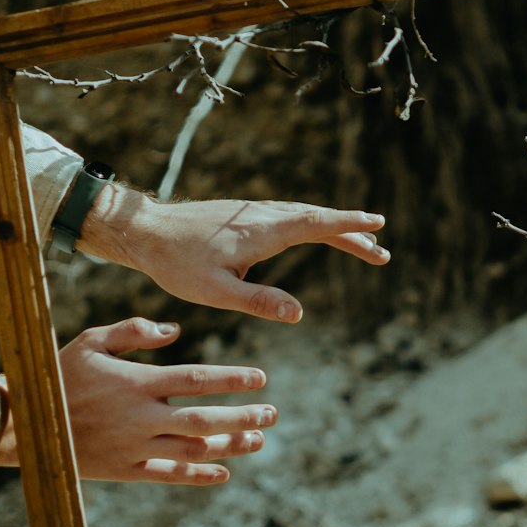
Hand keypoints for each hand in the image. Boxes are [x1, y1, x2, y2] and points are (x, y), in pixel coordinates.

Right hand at [0, 318, 275, 484]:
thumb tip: (175, 329)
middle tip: (272, 413)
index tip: (260, 378)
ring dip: (230, 446)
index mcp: (137, 382)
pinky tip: (223, 473)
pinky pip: (169, 475)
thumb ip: (133, 331)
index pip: (196, 379)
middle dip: (243, 416)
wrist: (23, 424)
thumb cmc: (58, 374)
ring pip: (193, 449)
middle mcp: (140, 416)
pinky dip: (198, 475)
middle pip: (204, 418)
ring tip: (259, 441)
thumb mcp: (91, 341)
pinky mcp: (125, 470)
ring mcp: (134, 446)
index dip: (232, 379)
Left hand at [78, 192, 389, 322]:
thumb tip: (298, 313)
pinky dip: (312, 224)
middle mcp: (263, 215)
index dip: (350, 226)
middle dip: (352, 232)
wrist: (145, 231)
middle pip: (318, 219)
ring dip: (334, 227)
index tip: (378, 226)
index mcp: (263, 231)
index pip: (317, 224)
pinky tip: (314, 232)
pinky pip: (289, 216)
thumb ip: (258, 301)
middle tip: (382, 250)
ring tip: (360, 243)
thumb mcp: (216, 292)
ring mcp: (253, 213)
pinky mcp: (243, 215)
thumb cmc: (177, 264)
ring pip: (304, 216)